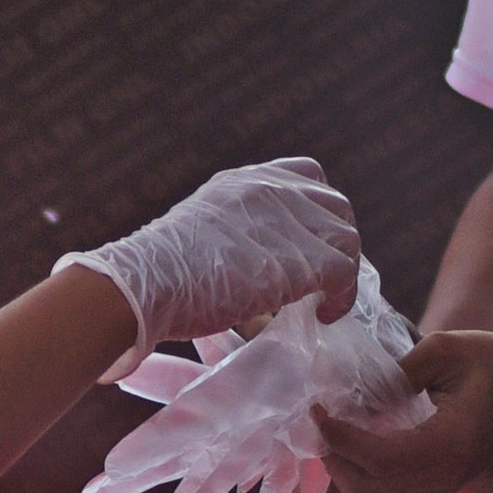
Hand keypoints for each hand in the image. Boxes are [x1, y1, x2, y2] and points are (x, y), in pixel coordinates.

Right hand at [58, 156, 359, 370]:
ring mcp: (288, 220)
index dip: (317, 210)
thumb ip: (229, 235)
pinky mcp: (301, 258)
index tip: (311, 242)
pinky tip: (324, 315)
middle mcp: (271, 190)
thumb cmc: (154, 274)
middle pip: (335, 205)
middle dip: (336, 242)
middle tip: (324, 279)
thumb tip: (244, 268)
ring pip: (347, 238)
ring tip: (323, 301)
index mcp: (244, 182)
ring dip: (343, 272)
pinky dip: (342, 297)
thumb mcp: (195, 233)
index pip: (305, 176)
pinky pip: (345, 272)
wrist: (145, 283)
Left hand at [322, 332, 492, 492]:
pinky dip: (364, 475)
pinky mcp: (442, 482)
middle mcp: (444, 476)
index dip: (338, 436)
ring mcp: (444, 484)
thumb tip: (353, 386)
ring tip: (335, 432)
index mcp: (449, 446)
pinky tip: (358, 439)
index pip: (376, 458)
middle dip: (335, 458)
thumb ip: (398, 370)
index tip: (316, 407)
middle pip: (368, 491)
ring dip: (346, 472)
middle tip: (320, 422)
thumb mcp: (448, 349)